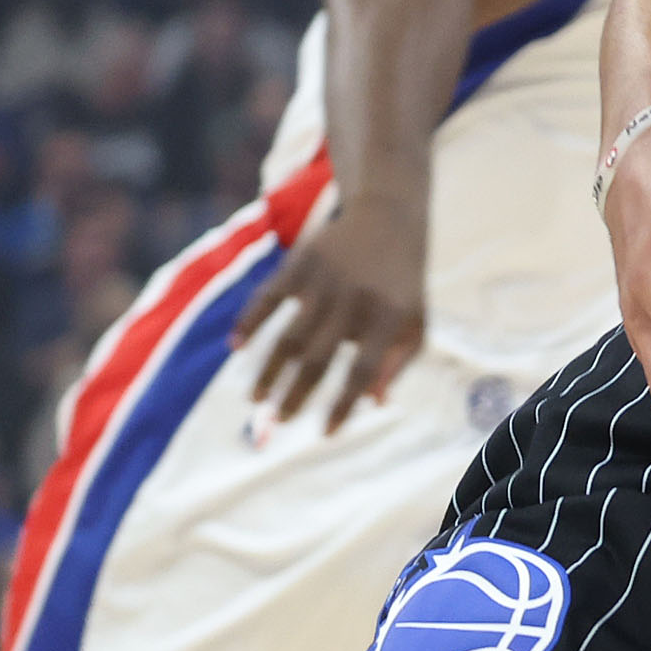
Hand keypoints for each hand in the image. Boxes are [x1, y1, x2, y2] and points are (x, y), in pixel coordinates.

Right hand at [233, 190, 426, 432]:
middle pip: (318, 359)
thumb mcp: (416, 320)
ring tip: (255, 401)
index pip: (363, 371)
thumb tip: (372, 404)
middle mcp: (355, 301)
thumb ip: (397, 362)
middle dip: (295, 395)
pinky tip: (235, 347)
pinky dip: (249, 322)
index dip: (343, 406)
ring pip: (288, 336)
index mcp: (388, 318)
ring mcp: (324, 281)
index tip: (324, 434)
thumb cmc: (401, 282)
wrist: (388, 216)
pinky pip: (268, 298)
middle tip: (279, 422)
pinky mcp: (300, 264)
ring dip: (268, 371)